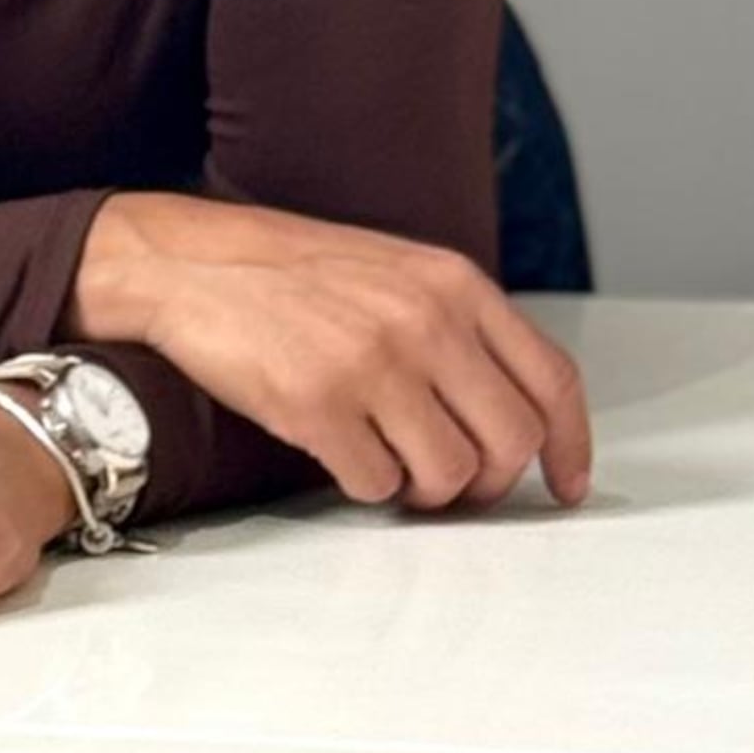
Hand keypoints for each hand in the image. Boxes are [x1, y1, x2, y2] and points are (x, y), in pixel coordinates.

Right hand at [75, 193, 592, 509]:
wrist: (184, 263)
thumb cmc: (283, 271)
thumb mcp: (391, 270)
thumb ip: (455, 324)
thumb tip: (506, 411)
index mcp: (452, 283)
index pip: (551, 379)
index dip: (569, 445)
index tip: (563, 484)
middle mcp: (424, 320)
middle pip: (511, 440)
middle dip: (489, 481)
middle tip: (452, 484)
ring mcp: (372, 362)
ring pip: (450, 474)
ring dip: (424, 489)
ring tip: (388, 466)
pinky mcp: (317, 404)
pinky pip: (376, 484)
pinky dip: (363, 484)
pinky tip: (337, 453)